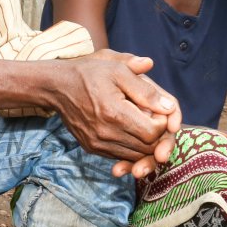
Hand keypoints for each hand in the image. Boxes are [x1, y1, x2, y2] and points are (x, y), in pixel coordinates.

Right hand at [51, 50, 181, 178]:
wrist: (57, 86)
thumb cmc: (89, 73)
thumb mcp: (118, 70)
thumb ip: (145, 88)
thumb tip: (169, 107)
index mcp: (114, 112)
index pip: (152, 133)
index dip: (162, 123)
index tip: (157, 110)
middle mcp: (105, 133)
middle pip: (146, 147)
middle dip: (157, 135)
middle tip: (153, 117)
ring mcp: (97, 143)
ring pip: (135, 155)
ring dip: (145, 143)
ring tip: (142, 123)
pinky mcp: (92, 148)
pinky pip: (120, 156)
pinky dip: (131, 148)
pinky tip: (130, 131)